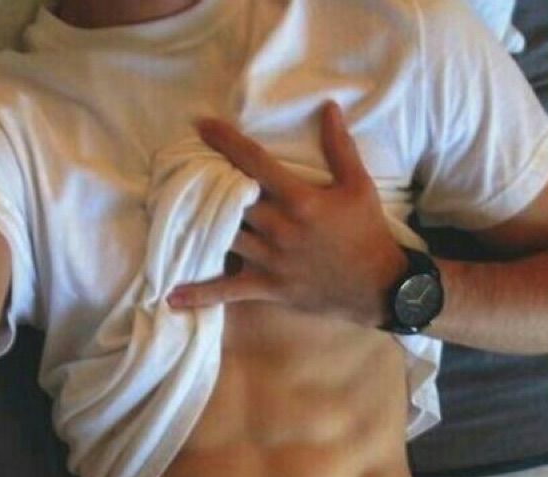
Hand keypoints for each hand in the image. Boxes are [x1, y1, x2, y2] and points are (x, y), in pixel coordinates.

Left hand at [167, 101, 406, 326]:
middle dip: (206, 182)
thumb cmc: (367, 233)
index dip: (225, 142)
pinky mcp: (268, 286)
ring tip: (170, 211)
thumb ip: (340, 147)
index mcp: (300, 200)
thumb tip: (328, 108)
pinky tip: (173, 297)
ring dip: (198, 225)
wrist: (377, 286)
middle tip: (182, 168)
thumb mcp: (359, 186)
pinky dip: (201, 293)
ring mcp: (270, 260)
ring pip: (225, 237)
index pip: (255, 163)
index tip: (200, 126)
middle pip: (231, 200)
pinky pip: (229, 290)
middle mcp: (279, 228)